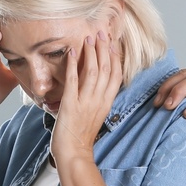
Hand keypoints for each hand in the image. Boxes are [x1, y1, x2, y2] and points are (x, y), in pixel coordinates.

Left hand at [51, 29, 121, 163]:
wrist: (74, 153)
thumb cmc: (82, 138)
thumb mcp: (96, 116)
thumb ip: (98, 100)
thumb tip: (97, 87)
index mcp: (107, 103)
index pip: (116, 75)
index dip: (116, 57)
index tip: (114, 43)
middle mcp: (99, 100)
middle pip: (106, 69)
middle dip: (104, 49)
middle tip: (102, 32)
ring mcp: (85, 102)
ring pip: (93, 72)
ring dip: (92, 53)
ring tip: (90, 38)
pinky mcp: (70, 104)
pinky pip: (73, 81)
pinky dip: (74, 65)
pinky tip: (73, 52)